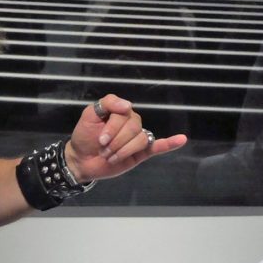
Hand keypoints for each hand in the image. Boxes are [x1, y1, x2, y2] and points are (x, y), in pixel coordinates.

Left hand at [66, 93, 186, 181]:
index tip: (100, 139)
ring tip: (111, 157)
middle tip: (103, 149)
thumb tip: (129, 105)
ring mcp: (137, 138)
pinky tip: (181, 139)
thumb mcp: (90, 115)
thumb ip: (107, 103)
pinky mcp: (141, 153)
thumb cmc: (85, 136)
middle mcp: (131, 123)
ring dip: (124, 150)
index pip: (125, 114)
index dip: (112, 128)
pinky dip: (170, 143)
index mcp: (121, 112)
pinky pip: (158, 146)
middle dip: (116, 142)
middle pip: (133, 128)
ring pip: (140, 139)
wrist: (81, 160)